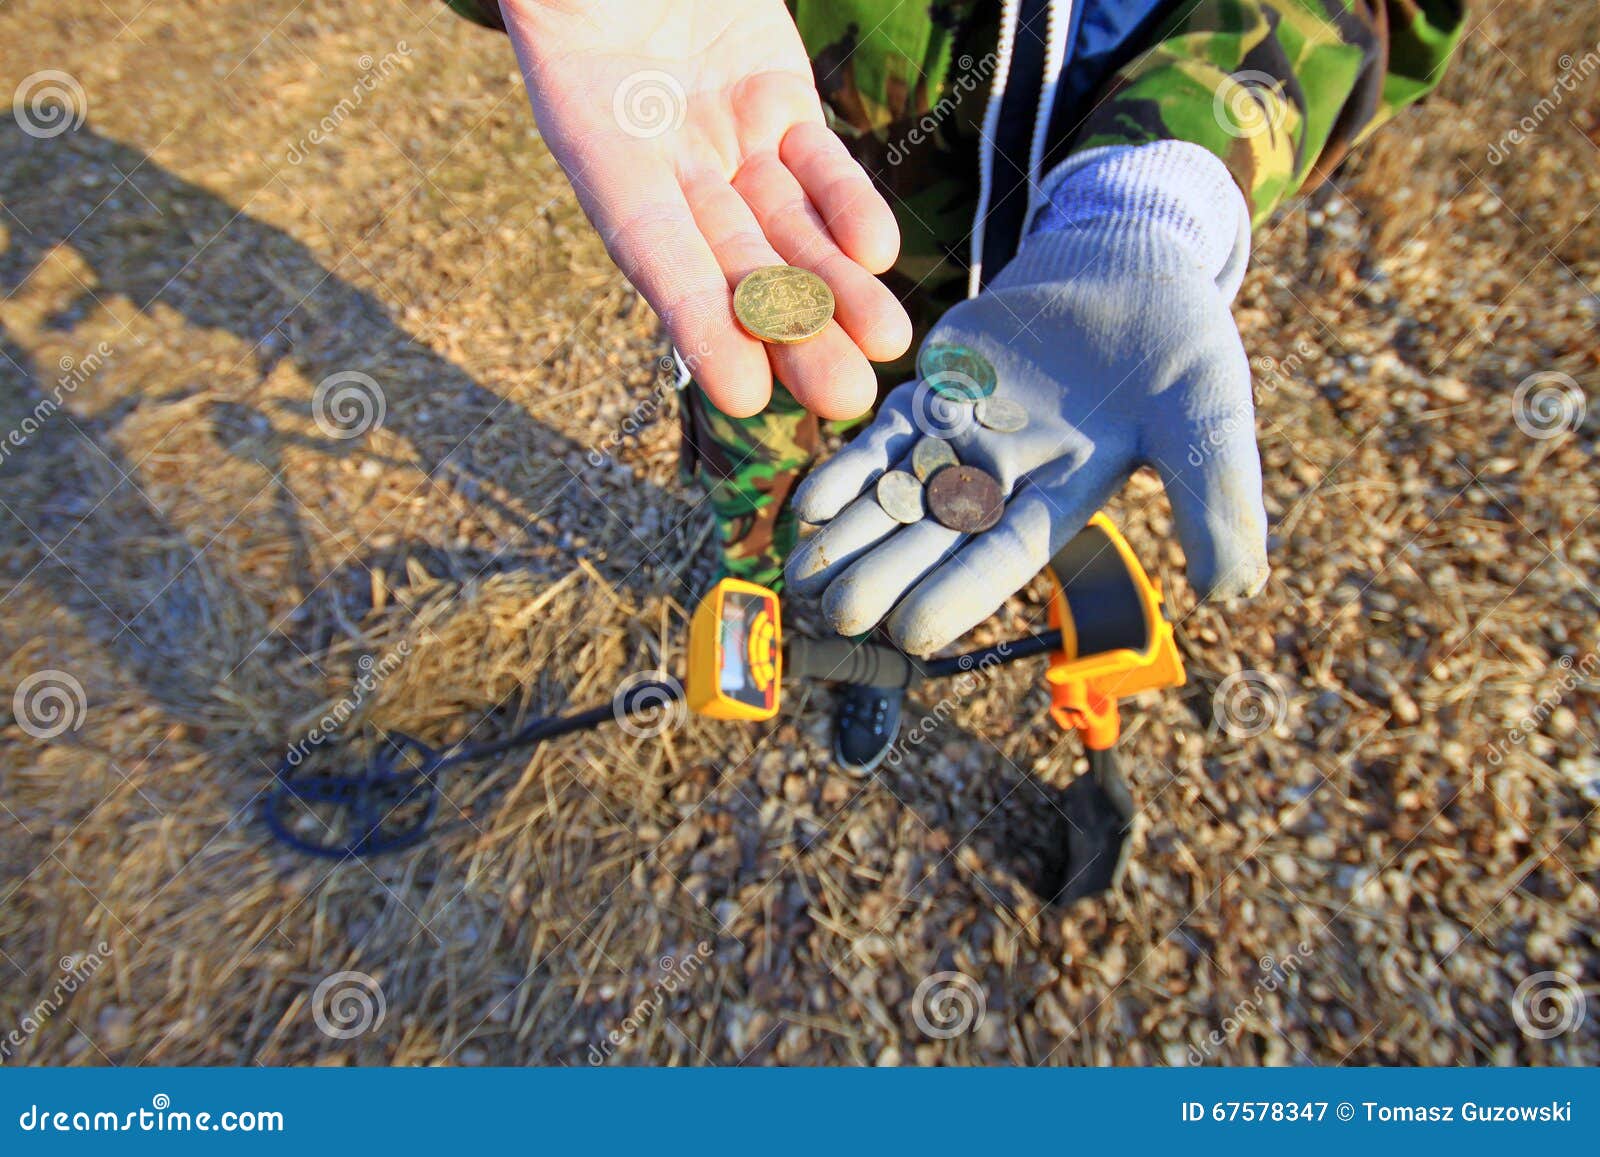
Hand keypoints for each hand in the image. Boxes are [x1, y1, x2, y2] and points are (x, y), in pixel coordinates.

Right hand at [501, 0, 910, 418]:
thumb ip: (561, 15)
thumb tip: (547, 7)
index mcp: (598, 147)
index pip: (653, 252)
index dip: (696, 320)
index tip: (740, 391)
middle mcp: (665, 160)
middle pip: (735, 262)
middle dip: (793, 328)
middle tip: (844, 394)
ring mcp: (723, 134)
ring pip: (788, 226)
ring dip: (838, 287)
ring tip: (887, 341)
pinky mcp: (775, 100)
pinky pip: (818, 162)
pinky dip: (849, 205)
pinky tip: (880, 254)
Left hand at [785, 144, 1269, 654]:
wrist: (1131, 263)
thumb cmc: (1180, 343)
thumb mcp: (1209, 416)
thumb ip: (1218, 498)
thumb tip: (1234, 590)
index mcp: (1068, 497)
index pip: (1006, 556)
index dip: (959, 593)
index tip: (911, 635)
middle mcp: (1007, 481)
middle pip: (936, 537)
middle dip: (885, 575)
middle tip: (833, 614)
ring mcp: (964, 435)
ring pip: (898, 495)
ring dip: (851, 536)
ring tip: (797, 577)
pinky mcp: (934, 391)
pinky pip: (882, 437)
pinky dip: (847, 469)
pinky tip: (807, 503)